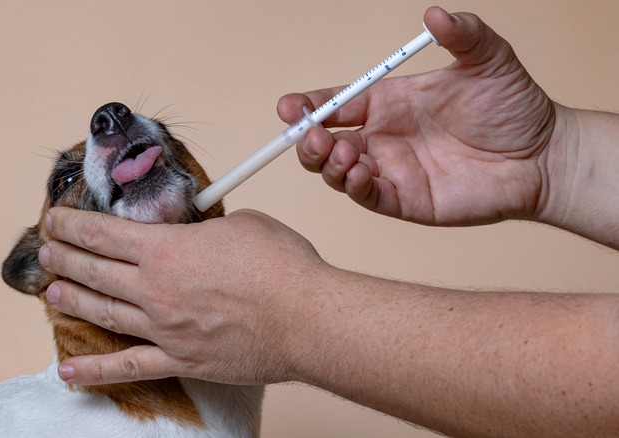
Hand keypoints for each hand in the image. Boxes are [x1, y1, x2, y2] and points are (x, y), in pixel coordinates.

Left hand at [38, 207, 327, 385]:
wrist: (307, 319)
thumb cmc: (282, 268)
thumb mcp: (243, 224)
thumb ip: (208, 227)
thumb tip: (200, 232)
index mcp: (167, 249)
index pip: (104, 233)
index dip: (73, 225)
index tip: (55, 220)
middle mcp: (156, 288)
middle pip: (95, 271)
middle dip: (64, 259)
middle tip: (46, 253)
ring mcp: (163, 328)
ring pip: (104, 314)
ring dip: (73, 302)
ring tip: (52, 293)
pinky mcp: (179, 359)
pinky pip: (128, 367)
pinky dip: (95, 370)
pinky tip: (69, 369)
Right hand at [277, 6, 559, 225]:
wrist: (544, 155)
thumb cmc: (515, 106)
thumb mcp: (489, 59)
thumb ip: (463, 33)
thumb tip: (434, 14)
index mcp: (389, 103)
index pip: (335, 104)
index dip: (308, 106)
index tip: (290, 106)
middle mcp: (382, 138)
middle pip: (323, 142)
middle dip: (307, 140)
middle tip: (312, 135)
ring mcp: (391, 171)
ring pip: (336, 171)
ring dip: (326, 163)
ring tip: (341, 151)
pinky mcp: (404, 201)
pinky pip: (366, 196)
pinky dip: (352, 186)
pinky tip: (357, 172)